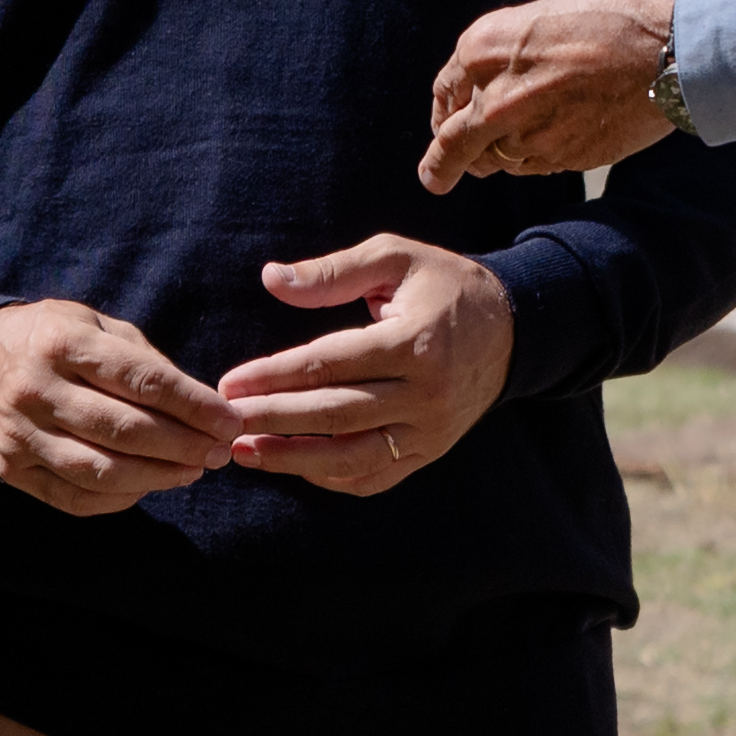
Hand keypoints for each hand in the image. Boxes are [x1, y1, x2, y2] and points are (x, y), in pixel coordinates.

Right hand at [0, 300, 235, 516]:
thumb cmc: (48, 338)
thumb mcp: (92, 324)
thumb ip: (143, 359)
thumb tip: (199, 403)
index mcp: (62, 343)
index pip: (142, 380)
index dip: (193, 405)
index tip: (229, 420)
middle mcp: (36, 391)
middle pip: (126, 431)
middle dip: (184, 445)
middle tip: (220, 451)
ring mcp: (20, 436)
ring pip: (102, 471)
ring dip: (159, 477)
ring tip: (193, 470)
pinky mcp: (12, 471)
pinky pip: (75, 498)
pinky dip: (120, 499)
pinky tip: (148, 486)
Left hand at [210, 238, 518, 497]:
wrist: (511, 328)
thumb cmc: (442, 285)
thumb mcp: (395, 257)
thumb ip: (332, 272)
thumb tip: (271, 279)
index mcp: (413, 342)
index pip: (330, 364)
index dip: (275, 376)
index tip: (230, 382)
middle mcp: (425, 393)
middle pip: (335, 414)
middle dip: (273, 420)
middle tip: (224, 421)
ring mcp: (430, 430)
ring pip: (353, 456)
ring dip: (295, 459)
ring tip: (246, 453)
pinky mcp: (431, 451)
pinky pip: (375, 475)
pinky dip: (332, 478)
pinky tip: (293, 466)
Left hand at [420, 0, 682, 188]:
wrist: (681, 45)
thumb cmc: (631, 5)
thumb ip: (542, 22)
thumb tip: (549, 26)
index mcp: (484, 46)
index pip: (444, 90)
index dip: (443, 108)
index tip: (443, 121)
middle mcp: (495, 95)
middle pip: (453, 144)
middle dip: (441, 164)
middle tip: (434, 179)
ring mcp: (530, 134)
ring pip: (497, 160)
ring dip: (498, 158)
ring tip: (496, 162)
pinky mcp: (566, 158)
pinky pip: (537, 167)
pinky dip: (535, 161)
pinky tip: (546, 150)